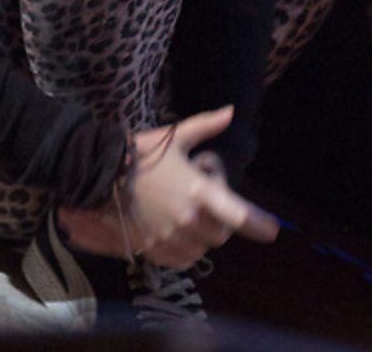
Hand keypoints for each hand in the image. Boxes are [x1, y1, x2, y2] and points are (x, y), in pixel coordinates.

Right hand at [58, 107, 278, 268]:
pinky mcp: (154, 250)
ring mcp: (169, 237)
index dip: (257, 224)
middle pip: (221, 232)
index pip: (236, 213)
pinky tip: (176, 229)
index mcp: (196, 189)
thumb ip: (206, 126)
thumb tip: (231, 111)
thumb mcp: (175, 137)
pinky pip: (183, 259)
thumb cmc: (140, 153)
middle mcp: (187, 218)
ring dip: (203, 233)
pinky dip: (186, 248)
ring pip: (202, 247)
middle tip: (204, 198)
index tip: (272, 229)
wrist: (99, 174)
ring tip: (185, 210)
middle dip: (221, 219)